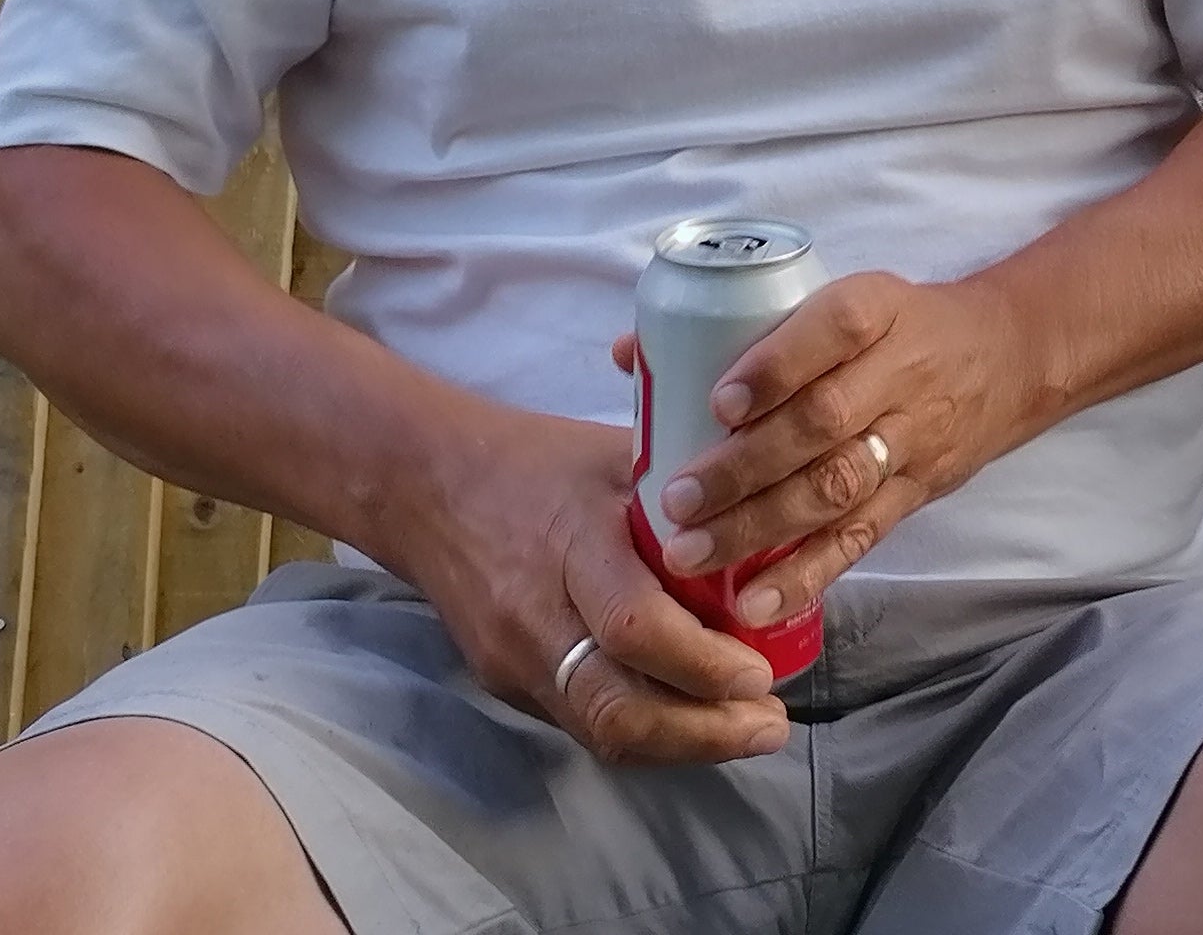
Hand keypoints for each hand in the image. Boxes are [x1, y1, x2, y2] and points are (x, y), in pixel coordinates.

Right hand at [371, 387, 789, 765]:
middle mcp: (535, 615)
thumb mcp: (616, 457)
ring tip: (746, 731)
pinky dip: (644, 733)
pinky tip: (691, 722)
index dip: (704, 664)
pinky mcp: (504, 683)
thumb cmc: (538, 462)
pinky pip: (580, 725)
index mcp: (570, 544)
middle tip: (770, 723)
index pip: (635, 626)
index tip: (763, 672)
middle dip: (704, 731)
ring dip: (682, 744)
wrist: (427, 489)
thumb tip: (776, 530)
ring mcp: (513, 659)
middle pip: (616, 707)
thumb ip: (687, 500)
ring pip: (600, 731)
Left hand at [642, 270, 1042, 623]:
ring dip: (761, 527)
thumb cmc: (892, 326)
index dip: (776, 368)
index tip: (718, 403)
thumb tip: (627, 354)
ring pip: (837, 488)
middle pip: (824, 423)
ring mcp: (910, 440)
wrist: (1004, 357)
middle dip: (745, 467)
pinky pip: (860, 540)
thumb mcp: (838, 298)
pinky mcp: (913, 495)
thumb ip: (740, 325)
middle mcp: (897, 375)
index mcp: (875, 310)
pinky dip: (806, 576)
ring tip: (693, 555)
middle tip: (677, 499)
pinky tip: (755, 604)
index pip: (831, 330)